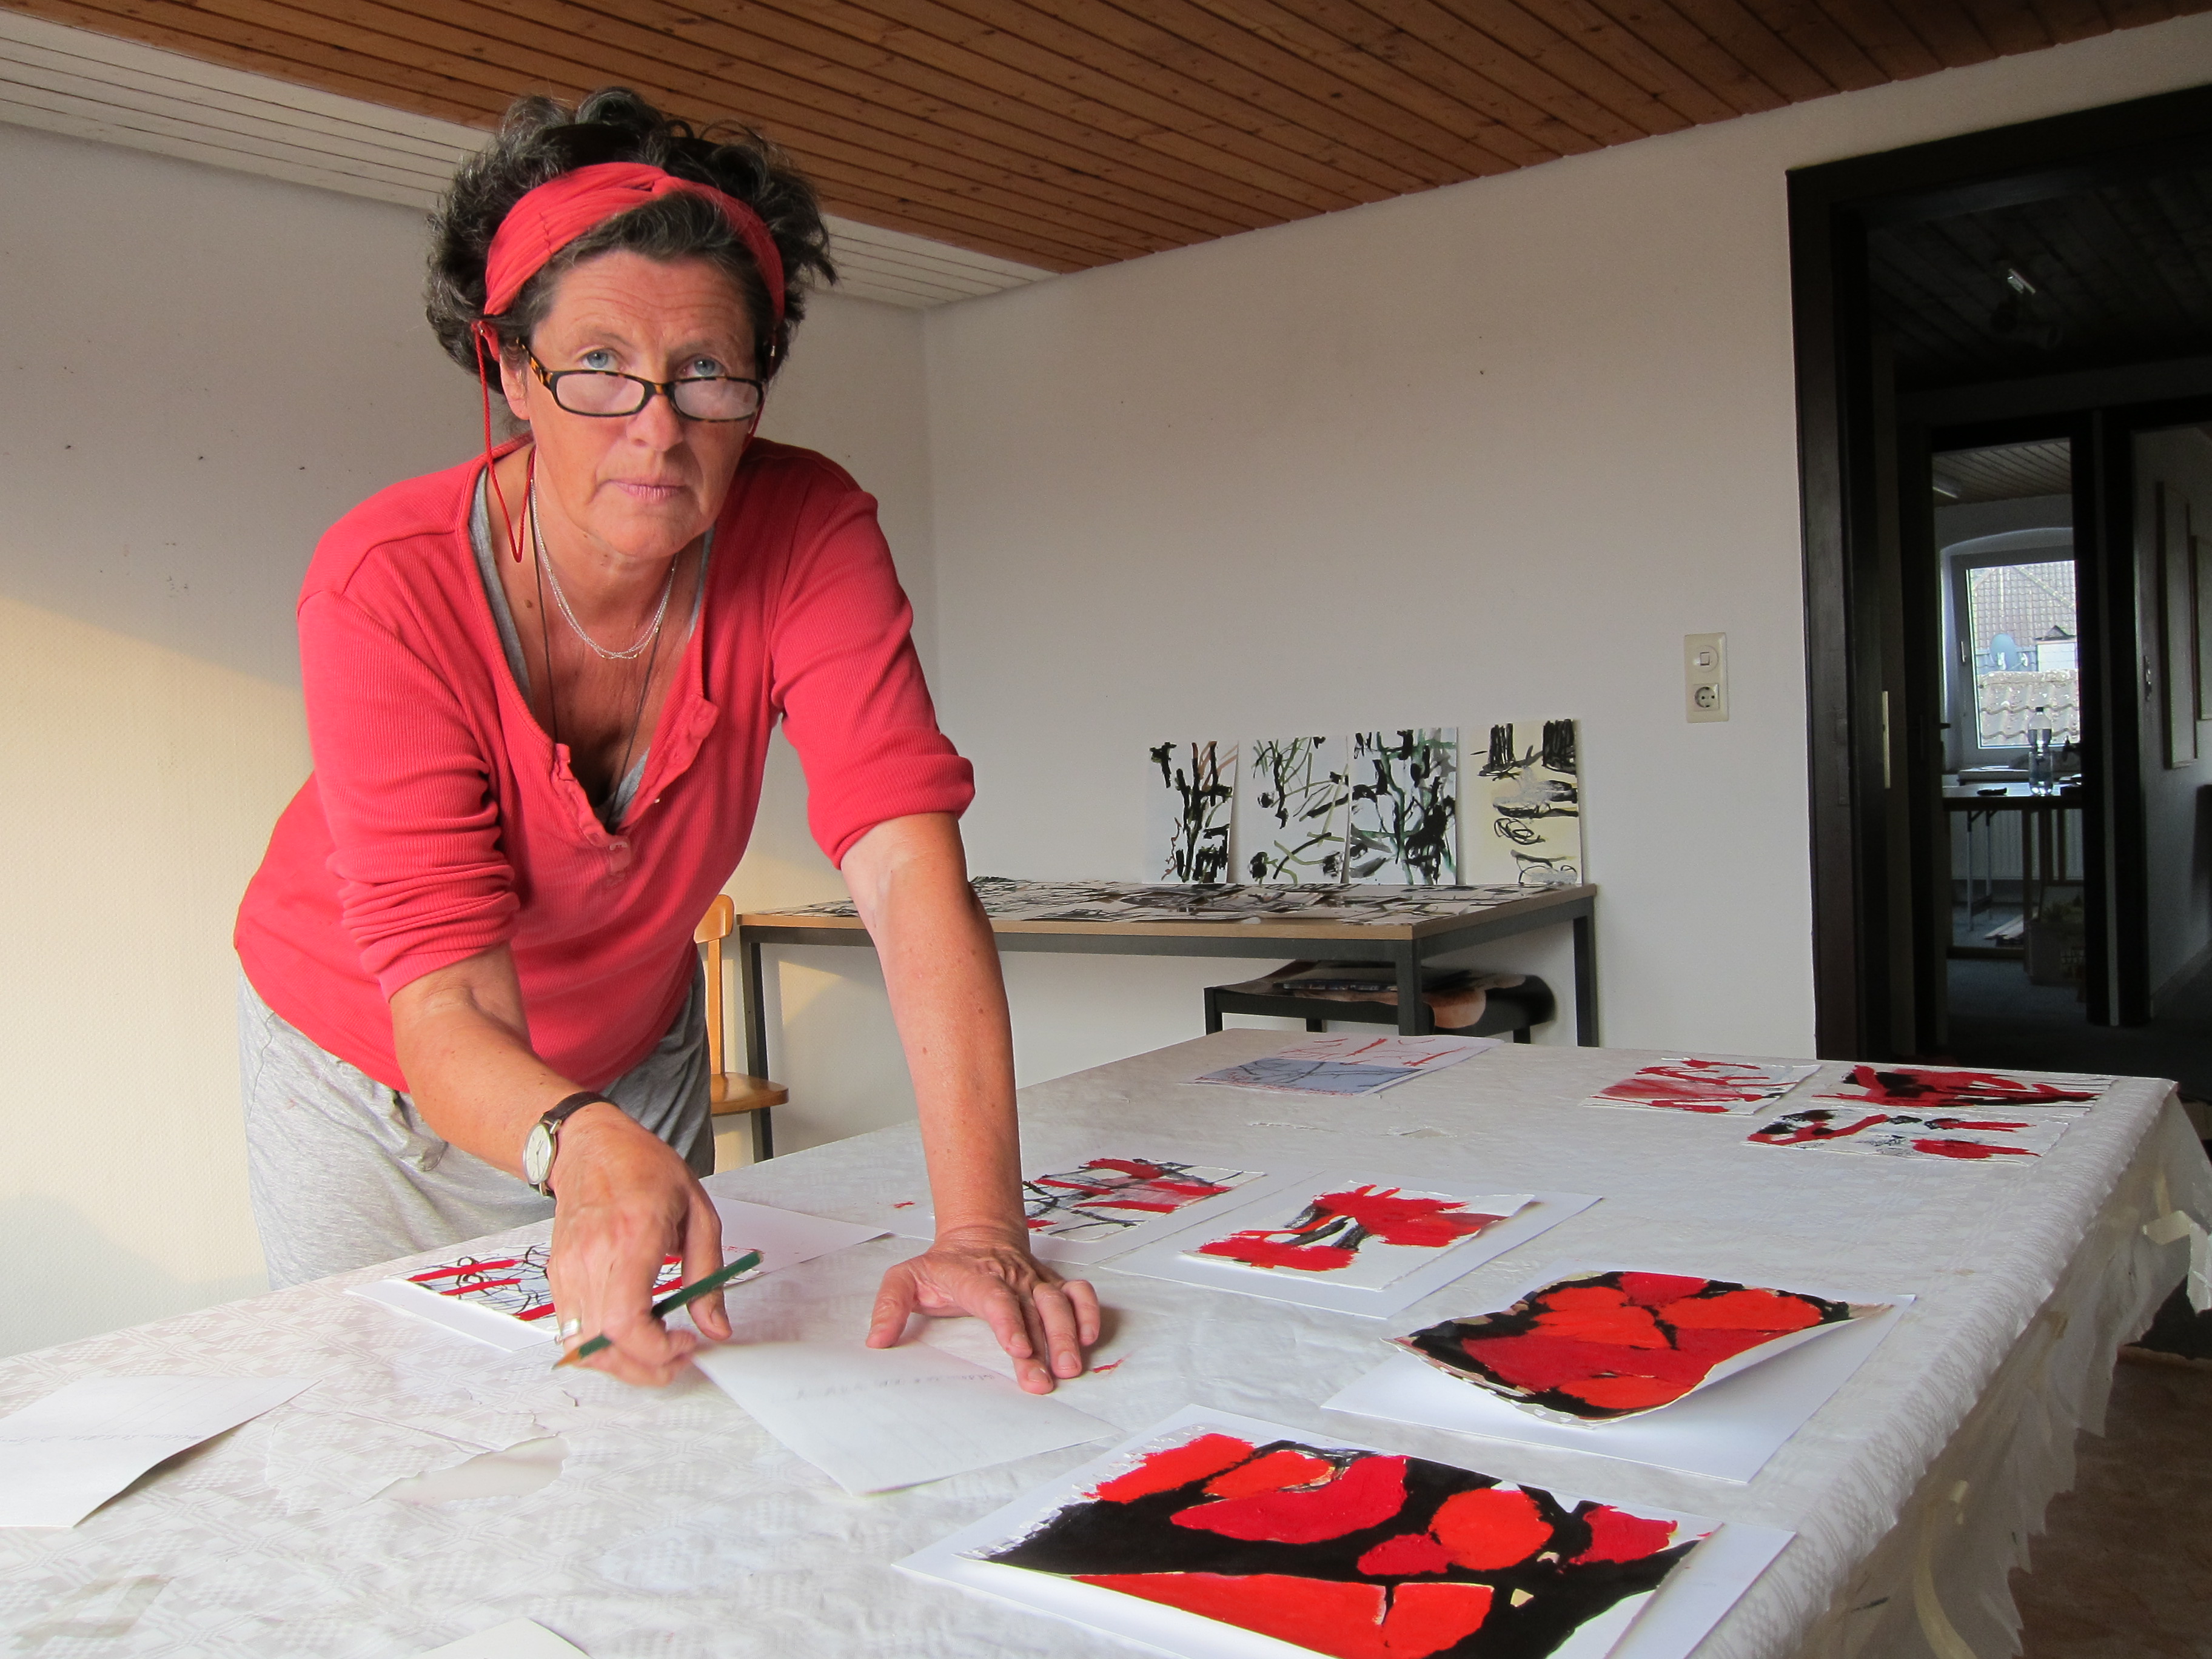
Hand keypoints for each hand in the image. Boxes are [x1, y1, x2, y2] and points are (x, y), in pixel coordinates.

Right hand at [544, 1103, 728, 1385]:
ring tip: (657, 1346)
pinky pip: (572, 1331)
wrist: (591, 1147)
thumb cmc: (643, 1169)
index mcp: (632, 1238)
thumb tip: (716, 1327)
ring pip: (583, 1347)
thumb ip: (709, 1275)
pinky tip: (632, 1331)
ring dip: (623, 1363)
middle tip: (677, 1356)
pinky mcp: (558, 1276)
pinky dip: (602, 1345)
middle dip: (645, 1368)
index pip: (626, 1324)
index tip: (686, 1344)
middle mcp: (592, 1258)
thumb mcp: (699, 1213)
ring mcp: (568, 1270)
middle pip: (604, 1347)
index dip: (657, 1351)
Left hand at [866, 1223, 1101, 1393]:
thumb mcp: (905, 1278)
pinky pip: (1078, 1293)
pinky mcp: (1051, 1286)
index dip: (1008, 1321)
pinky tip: (1090, 1337)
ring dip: (1069, 1333)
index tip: (1018, 1348)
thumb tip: (876, 1339)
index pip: (994, 1298)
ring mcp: (1034, 1282)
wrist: (977, 1234)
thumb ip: (889, 1306)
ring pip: (1059, 1302)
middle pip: (1034, 1308)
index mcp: (974, 1277)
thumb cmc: (942, 1266)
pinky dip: (1089, 1312)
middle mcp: (1010, 1278)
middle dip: (1047, 1342)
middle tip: (1052, 1376)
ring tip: (1072, 1366)